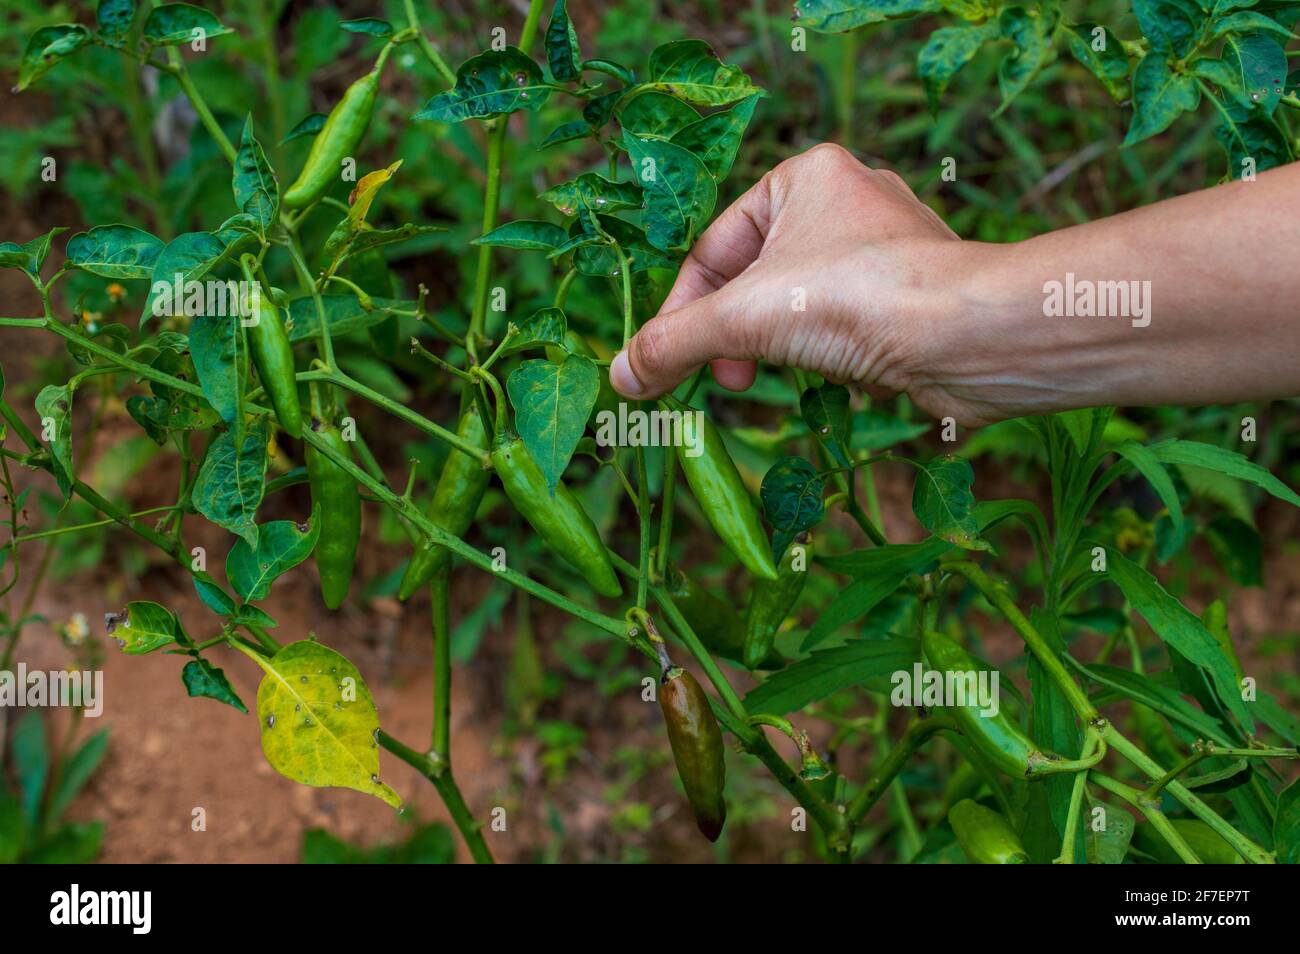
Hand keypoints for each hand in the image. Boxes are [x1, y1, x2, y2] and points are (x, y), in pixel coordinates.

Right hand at [609, 143, 989, 422]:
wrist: (971, 336)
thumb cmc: (855, 298)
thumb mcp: (742, 318)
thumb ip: (673, 344)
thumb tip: (620, 377)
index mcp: (805, 176)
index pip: (716, 247)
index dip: (683, 311)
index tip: (665, 365)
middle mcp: (849, 199)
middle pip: (757, 276)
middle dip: (734, 334)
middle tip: (728, 380)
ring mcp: (888, 247)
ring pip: (801, 303)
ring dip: (780, 347)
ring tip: (780, 379)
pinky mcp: (915, 293)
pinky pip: (847, 323)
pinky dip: (829, 354)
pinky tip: (836, 379)